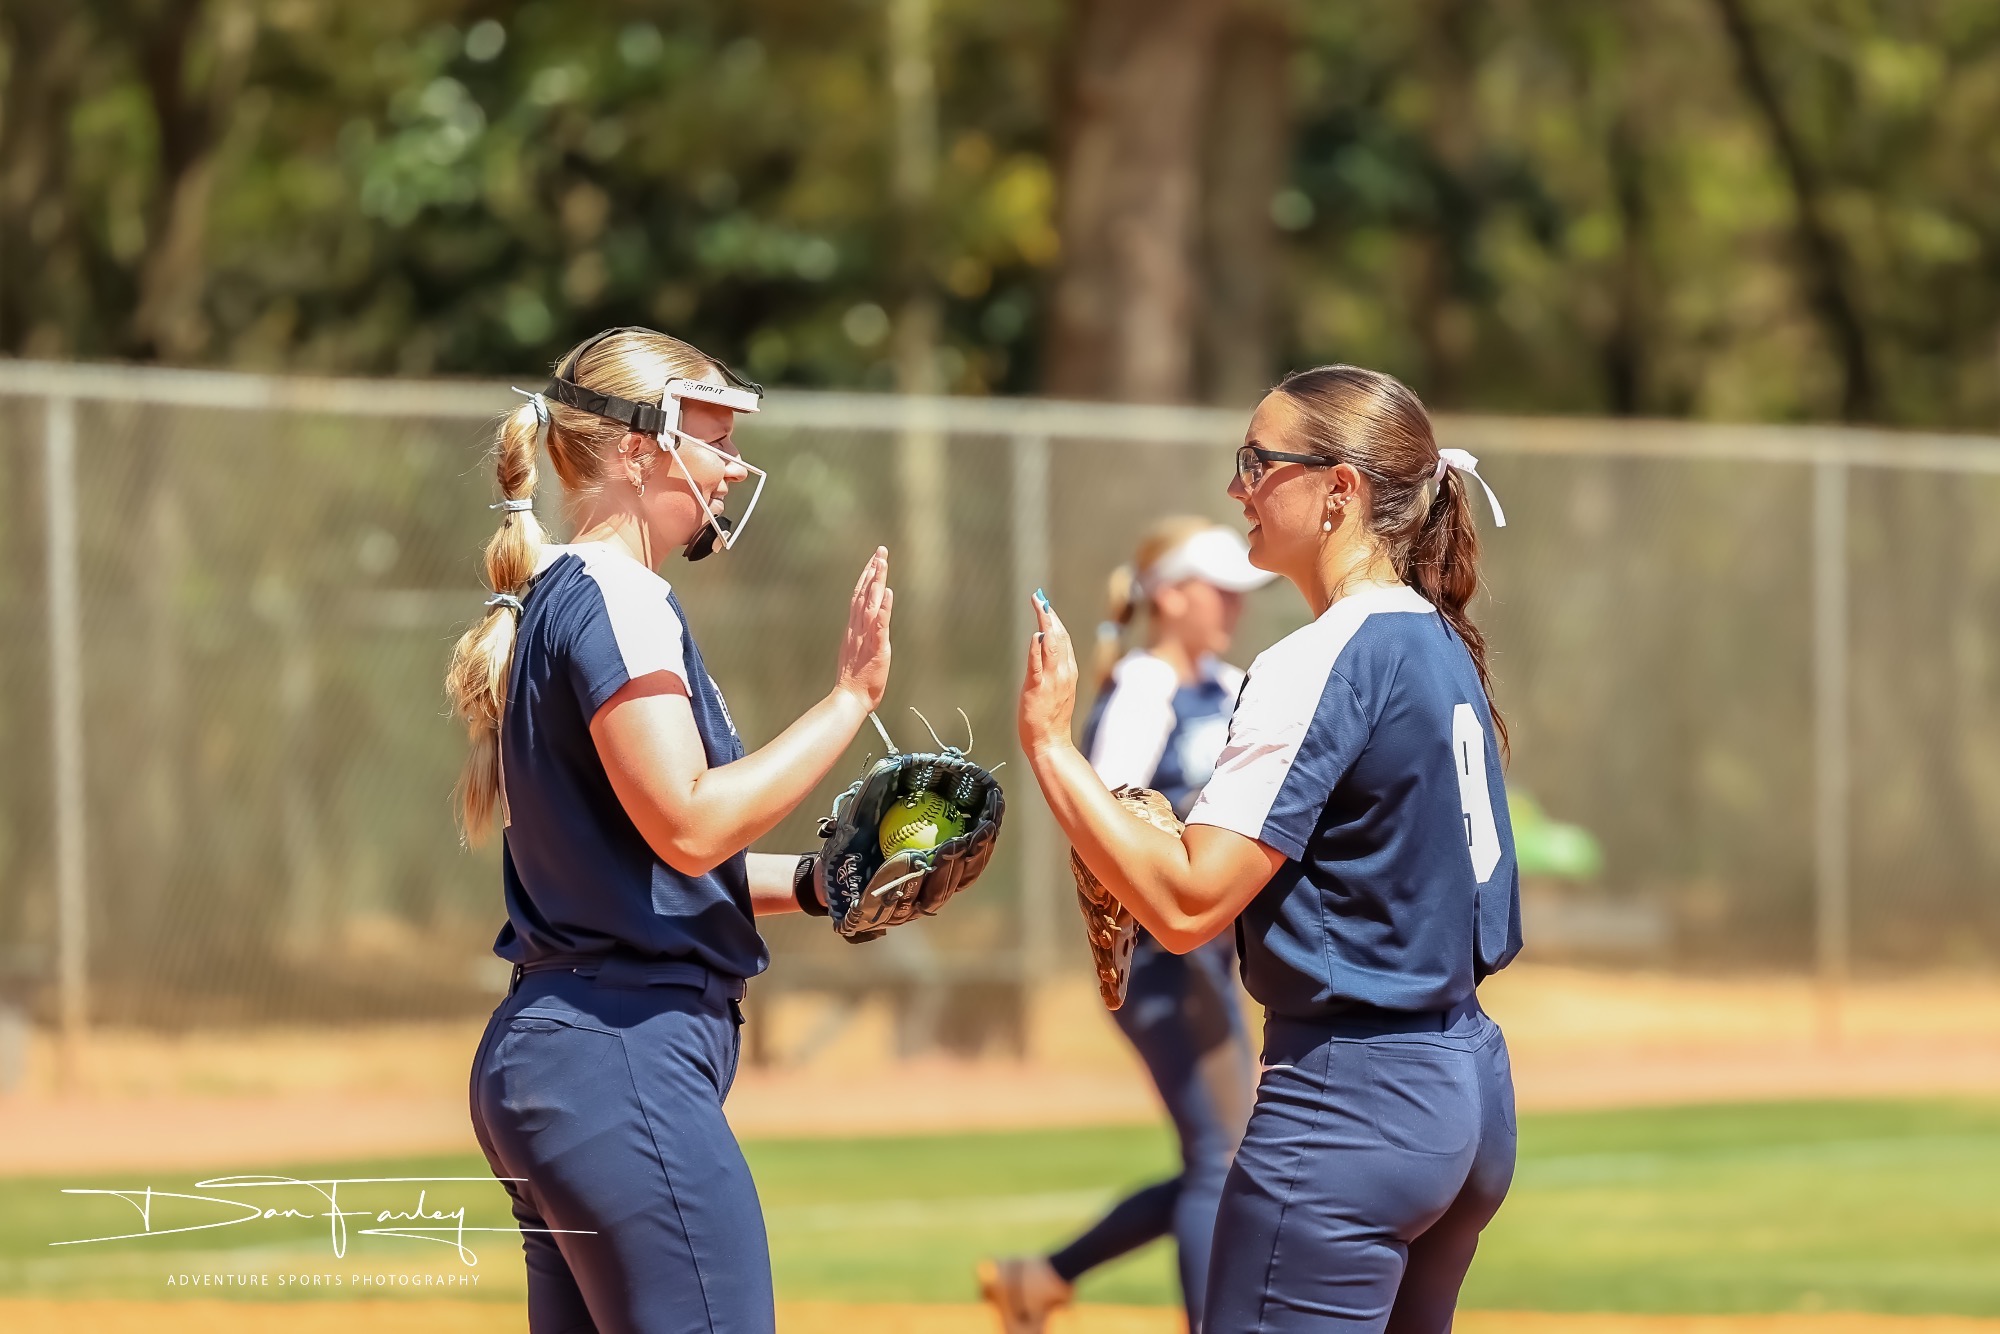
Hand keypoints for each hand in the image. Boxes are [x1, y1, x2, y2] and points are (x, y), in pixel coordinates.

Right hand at [834, 546, 892, 709]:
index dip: (866, 577)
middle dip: (872, 570)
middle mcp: (857, 628)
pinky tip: (887, 592)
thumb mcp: (859, 652)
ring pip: (870, 603)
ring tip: (882, 561)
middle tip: (881, 550)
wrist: (849, 698)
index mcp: (854, 629)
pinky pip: (879, 624)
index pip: (859, 597)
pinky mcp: (875, 647)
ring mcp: (865, 636)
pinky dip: (883, 607)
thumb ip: (863, 636)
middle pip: (864, 593)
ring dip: (876, 581)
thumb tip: (868, 625)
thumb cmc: (856, 680)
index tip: (873, 559)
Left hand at [1018, 589, 1076, 760]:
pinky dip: (1038, 648)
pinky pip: (1038, 665)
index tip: (1045, 604)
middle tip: (1039, 598)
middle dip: (1049, 615)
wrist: (1051, 743)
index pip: (1064, 639)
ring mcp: (1052, 681)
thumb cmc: (1050, 718)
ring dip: (1046, 624)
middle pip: (1060, 637)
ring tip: (1039, 605)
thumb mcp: (1055, 689)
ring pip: (1052, 646)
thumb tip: (1044, 643)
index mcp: (1068, 672)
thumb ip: (1052, 667)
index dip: (1055, 620)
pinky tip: (1036, 635)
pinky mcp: (1038, 689)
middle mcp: (1064, 673)